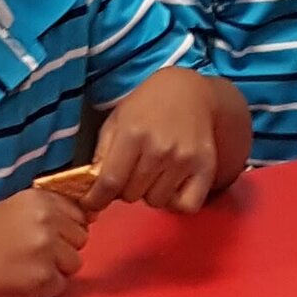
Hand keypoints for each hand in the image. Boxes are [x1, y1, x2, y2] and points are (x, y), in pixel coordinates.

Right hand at [0, 185, 91, 296]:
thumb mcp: (14, 208)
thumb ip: (48, 210)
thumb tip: (89, 216)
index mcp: (40, 200)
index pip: (79, 214)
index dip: (64, 228)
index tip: (43, 236)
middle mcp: (47, 220)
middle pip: (81, 238)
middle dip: (63, 248)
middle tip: (32, 254)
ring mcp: (46, 250)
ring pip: (75, 263)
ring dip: (56, 269)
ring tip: (27, 268)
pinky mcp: (43, 278)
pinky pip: (62, 286)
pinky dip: (46, 288)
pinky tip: (23, 282)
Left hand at [93, 70, 223, 214]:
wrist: (189, 91)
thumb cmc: (148, 105)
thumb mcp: (116, 120)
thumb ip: (102, 154)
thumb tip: (91, 189)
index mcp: (132, 134)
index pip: (109, 182)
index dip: (95, 199)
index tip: (91, 203)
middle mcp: (159, 149)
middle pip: (131, 195)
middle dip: (124, 189)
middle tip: (131, 172)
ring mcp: (184, 159)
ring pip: (156, 201)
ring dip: (150, 193)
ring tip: (153, 172)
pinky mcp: (205, 167)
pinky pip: (186, 205)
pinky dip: (176, 202)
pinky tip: (171, 185)